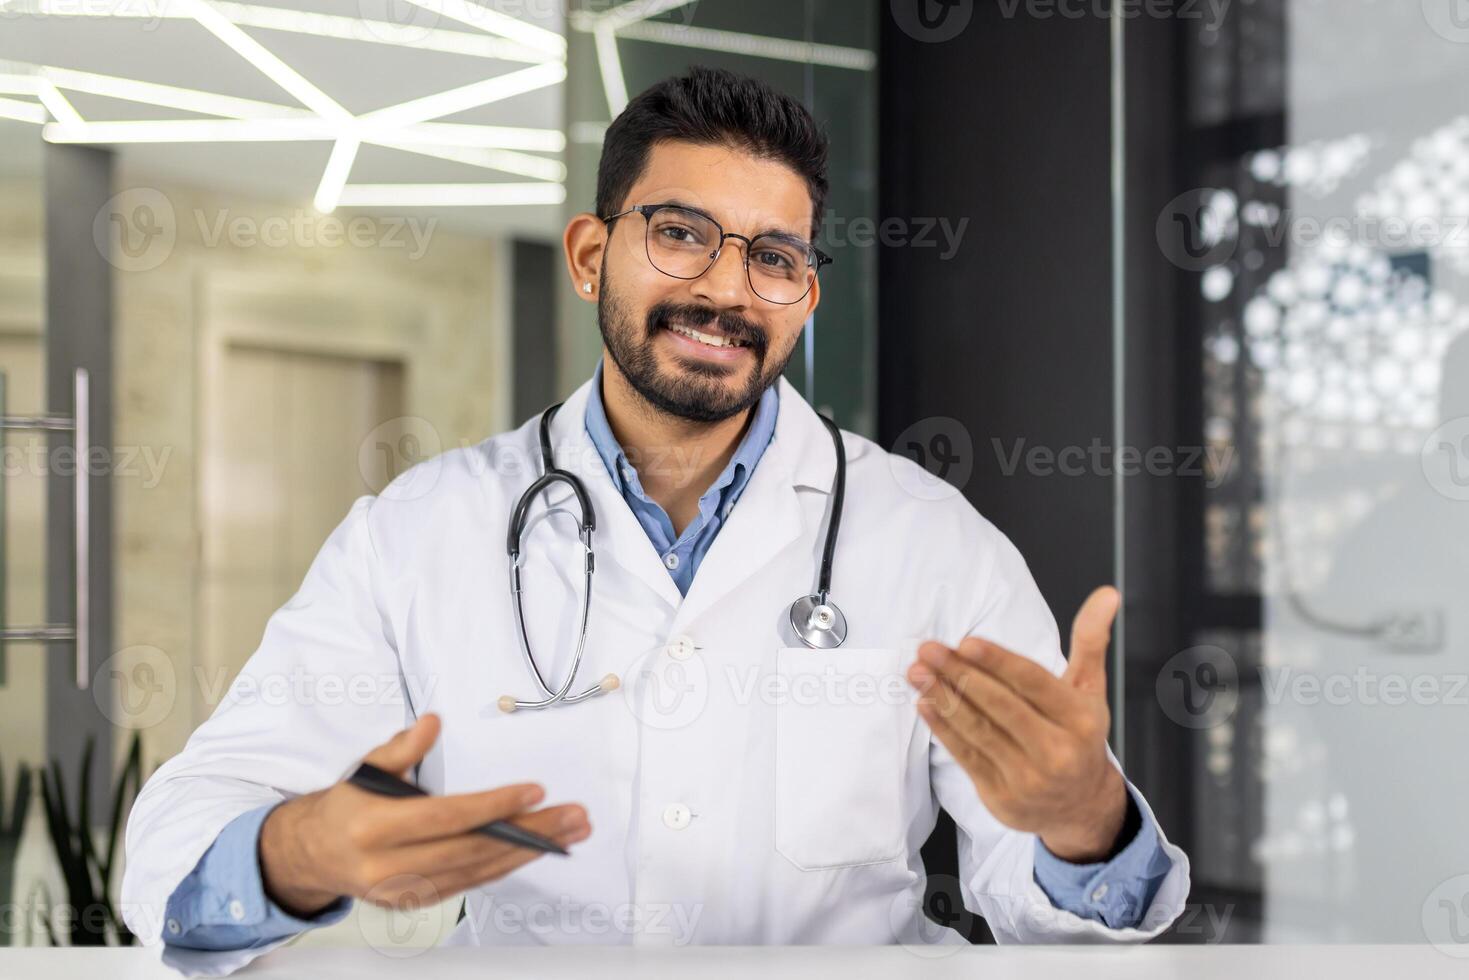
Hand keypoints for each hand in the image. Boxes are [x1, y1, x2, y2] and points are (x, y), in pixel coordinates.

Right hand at [259, 714, 589, 916]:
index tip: (535, 791)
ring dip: (530, 852)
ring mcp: (404, 890)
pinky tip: (536, 850)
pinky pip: (470, 883)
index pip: (447, 817)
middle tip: (572, 817)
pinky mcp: (416, 902)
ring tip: (569, 832)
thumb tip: (432, 722)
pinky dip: (505, 866)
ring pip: (478, 871)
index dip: (494, 804)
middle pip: (473, 848)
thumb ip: (401, 748)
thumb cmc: (346, 807)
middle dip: (530, 833)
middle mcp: (389, 866)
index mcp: (374, 827)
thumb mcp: (366, 769)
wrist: (312, 856)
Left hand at [907, 586, 1127, 862]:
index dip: (998, 662)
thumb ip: (1091, 640)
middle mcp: (1057, 750)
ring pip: (979, 731)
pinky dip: (943, 729)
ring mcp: (1028, 777)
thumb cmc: (1079, 736)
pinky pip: (966, 757)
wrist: (1080, 807)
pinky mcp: (1001, 796)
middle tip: (929, 649)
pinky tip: (924, 704)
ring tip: (917, 671)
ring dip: (943, 698)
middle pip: (1001, 706)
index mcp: (1080, 719)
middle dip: (961, 675)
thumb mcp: (1090, 689)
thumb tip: (1107, 593)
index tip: (966, 642)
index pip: (1033, 683)